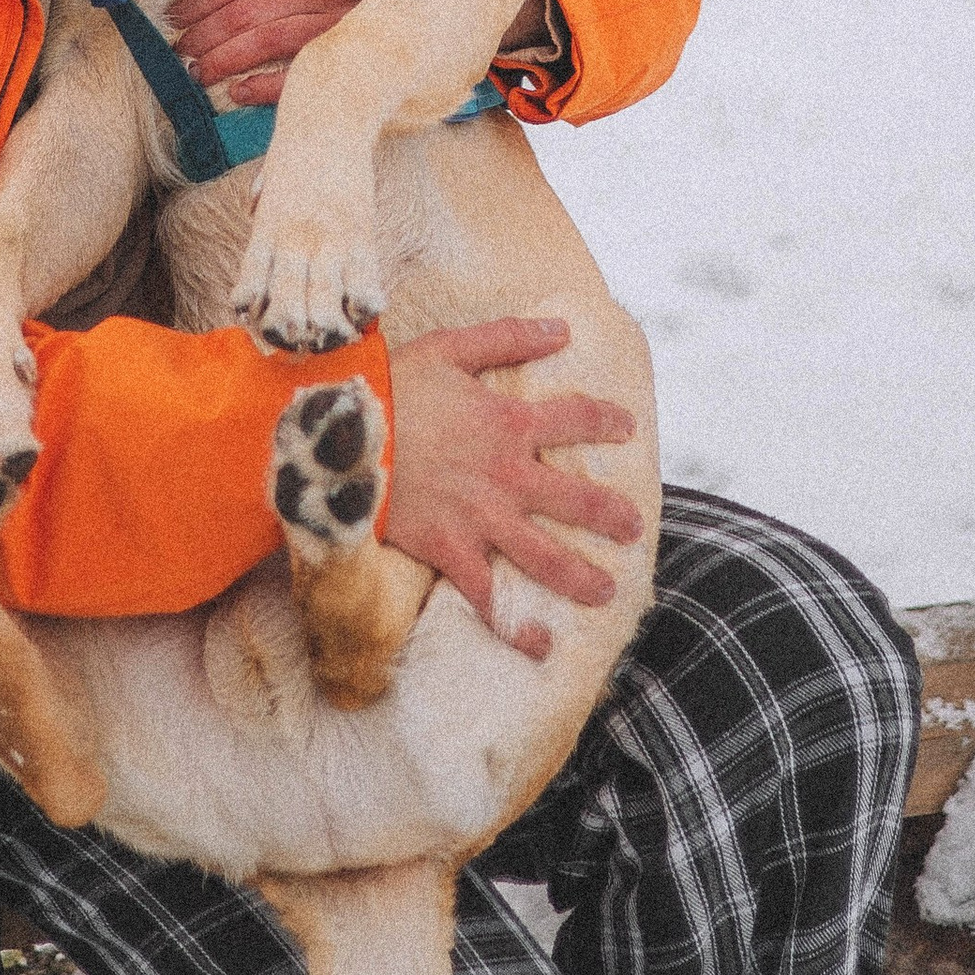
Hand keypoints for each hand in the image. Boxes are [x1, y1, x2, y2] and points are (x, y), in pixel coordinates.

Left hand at [166, 0, 358, 109]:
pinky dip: (265, 86)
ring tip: (197, 72)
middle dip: (203, 34)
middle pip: (244, 13)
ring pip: (265, 42)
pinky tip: (238, 92)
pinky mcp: (353, 55)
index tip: (176, 15)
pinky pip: (301, 75)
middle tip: (180, 48)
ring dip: (223, 59)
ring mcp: (339, 23)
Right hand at [383, 316, 641, 658]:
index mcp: (509, 421)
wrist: (339, 433)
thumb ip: (509, 338)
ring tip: (607, 592)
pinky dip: (515, 626)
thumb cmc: (389, 386)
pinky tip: (540, 646)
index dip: (606, 421)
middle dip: (609, 515)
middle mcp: (506, 474)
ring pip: (545, 557)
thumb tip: (563, 329)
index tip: (628, 427)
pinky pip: (490, 598)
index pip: (575, 419)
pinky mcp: (450, 551)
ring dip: (581, 577)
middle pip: (575, 500)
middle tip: (634, 527)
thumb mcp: (451, 348)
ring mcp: (481, 518)